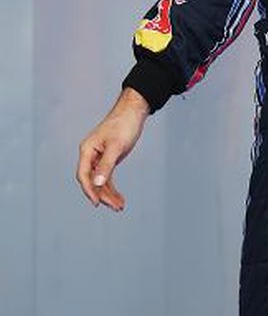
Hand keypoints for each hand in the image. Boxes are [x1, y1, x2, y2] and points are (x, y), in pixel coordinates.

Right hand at [76, 87, 149, 210]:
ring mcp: (99, 158)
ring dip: (109, 194)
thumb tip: (97, 184)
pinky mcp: (108, 159)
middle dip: (103, 195)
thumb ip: (106, 165)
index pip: (84, 175)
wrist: (134, 111)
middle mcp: (91, 155)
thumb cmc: (124, 124)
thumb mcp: (116, 146)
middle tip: (116, 206)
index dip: (89, 190)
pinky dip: (112, 188)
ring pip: (100, 181)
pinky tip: (119, 198)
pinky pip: (107, 177)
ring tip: (120, 206)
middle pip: (92, 181)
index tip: (96, 203)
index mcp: (87, 149)